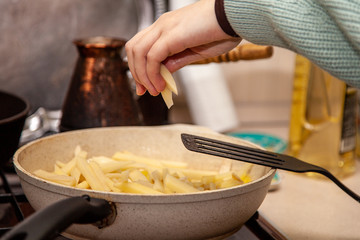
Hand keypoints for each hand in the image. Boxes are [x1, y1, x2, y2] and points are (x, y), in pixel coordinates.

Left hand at [125, 0, 241, 95]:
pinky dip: (152, 73)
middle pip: (134, 48)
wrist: (236, 16)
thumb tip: (163, 72)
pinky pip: (152, 56)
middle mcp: (162, 25)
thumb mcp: (195, 51)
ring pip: (138, 52)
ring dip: (143, 75)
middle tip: (144, 91)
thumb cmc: (222, 30)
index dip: (138, 67)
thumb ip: (177, 61)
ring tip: (154, 90)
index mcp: (166, 27)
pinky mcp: (172, 34)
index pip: (141, 46)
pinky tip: (161, 84)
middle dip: (136, 73)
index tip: (144, 86)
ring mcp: (165, 27)